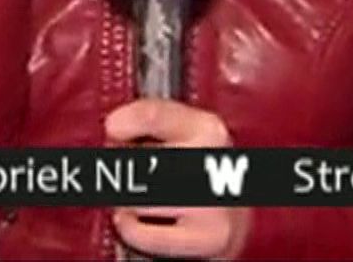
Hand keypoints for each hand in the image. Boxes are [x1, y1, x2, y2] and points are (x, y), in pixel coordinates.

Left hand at [105, 99, 250, 259]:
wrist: (238, 223)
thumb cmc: (203, 177)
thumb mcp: (186, 137)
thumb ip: (151, 125)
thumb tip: (116, 131)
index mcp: (208, 128)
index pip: (155, 114)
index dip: (127, 121)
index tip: (114, 127)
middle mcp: (213, 162)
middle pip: (139, 162)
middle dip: (125, 170)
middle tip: (129, 175)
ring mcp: (212, 202)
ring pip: (137, 199)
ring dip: (126, 202)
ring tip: (139, 200)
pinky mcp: (208, 238)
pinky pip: (143, 233)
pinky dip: (131, 229)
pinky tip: (138, 222)